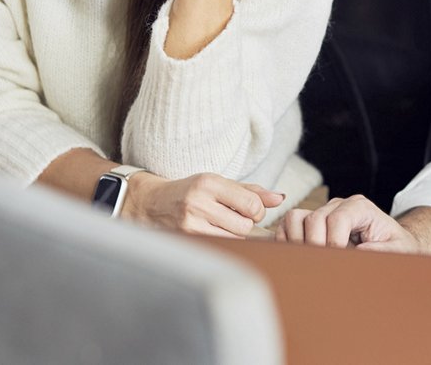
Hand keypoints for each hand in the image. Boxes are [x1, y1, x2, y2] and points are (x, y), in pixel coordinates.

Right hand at [126, 172, 283, 237]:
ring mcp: (190, 224)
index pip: (252, 204)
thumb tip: (281, 198)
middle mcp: (199, 202)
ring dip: (235, 235)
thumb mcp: (219, 184)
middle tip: (233, 218)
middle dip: (246, 224)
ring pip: (234, 239)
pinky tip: (212, 234)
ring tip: (221, 226)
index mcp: (209, 183)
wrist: (150, 204)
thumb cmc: (191, 192)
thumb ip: (251, 191)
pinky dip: (223, 243)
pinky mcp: (186, 241)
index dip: (257, 210)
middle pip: (245, 225)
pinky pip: (220, 247)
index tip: (249, 210)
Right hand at [275, 194, 421, 252]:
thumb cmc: (395, 245)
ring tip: (310, 262)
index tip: (339, 260)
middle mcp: (338, 205)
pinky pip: (287, 225)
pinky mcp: (309, 221)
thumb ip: (384, 250)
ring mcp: (321, 211)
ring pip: (295, 218)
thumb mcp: (399, 249)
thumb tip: (358, 251)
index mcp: (360, 207)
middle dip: (315, 246)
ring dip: (298, 242)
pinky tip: (299, 258)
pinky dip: (287, 241)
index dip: (334, 242)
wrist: (390, 242)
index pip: (337, 219)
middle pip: (313, 219)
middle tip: (323, 267)